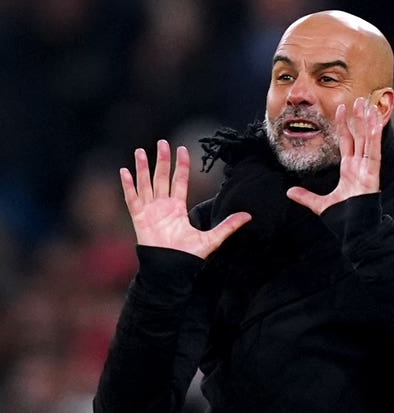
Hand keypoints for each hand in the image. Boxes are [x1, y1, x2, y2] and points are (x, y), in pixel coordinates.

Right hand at [120, 140, 251, 258]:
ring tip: (141, 151)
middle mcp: (163, 206)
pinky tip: (125, 171)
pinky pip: (132, 199)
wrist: (171, 270)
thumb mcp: (212, 238)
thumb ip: (228, 225)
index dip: (181, 166)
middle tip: (162, 142)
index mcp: (178, 208)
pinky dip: (128, 185)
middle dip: (162, 160)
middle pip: (161, 178)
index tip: (183, 149)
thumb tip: (248, 216)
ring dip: (143, 168)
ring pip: (146, 184)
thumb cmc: (188, 256)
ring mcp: (150, 211)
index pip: (179, 181)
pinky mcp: (139, 218)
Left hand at [286, 97, 382, 215]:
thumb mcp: (320, 204)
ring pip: (368, 140)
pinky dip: (374, 136)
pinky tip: (374, 122)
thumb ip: (306, 197)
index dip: (344, 125)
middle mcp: (359, 166)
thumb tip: (289, 192)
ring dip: (368, 121)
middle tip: (359, 99)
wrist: (355, 230)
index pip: (347, 141)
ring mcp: (367, 169)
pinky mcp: (373, 174)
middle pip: (359, 136)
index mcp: (349, 169)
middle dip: (358, 117)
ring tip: (367, 104)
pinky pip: (374, 151)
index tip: (342, 109)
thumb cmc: (344, 218)